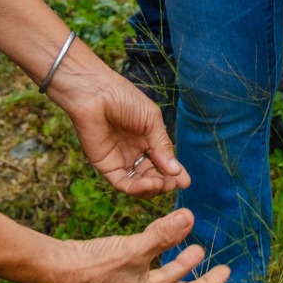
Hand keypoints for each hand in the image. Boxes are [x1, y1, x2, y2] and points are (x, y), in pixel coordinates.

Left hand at [47, 46, 190, 199]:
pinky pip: (123, 183)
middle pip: (152, 176)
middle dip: (165, 183)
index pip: (163, 162)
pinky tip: (148, 183)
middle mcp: (134, 152)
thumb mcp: (151, 121)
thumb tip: (177, 171)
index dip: (174, 173)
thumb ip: (162, 146)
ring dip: (152, 188)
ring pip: (139, 184)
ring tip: (161, 183)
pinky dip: (136, 188)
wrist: (96, 93)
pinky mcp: (106, 166)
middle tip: (173, 183)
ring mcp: (120, 160)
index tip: (185, 182)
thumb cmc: (124, 99)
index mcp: (147, 139)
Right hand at [52, 206, 230, 282]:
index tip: (227, 272)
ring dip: (179, 265)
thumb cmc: (96, 265)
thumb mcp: (135, 249)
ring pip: (162, 280)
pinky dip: (159, 258)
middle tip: (213, 264)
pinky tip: (159, 240)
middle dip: (196, 278)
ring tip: (194, 248)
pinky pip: (147, 271)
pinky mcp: (116, 279)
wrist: (59, 270)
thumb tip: (191, 218)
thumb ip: (163, 234)